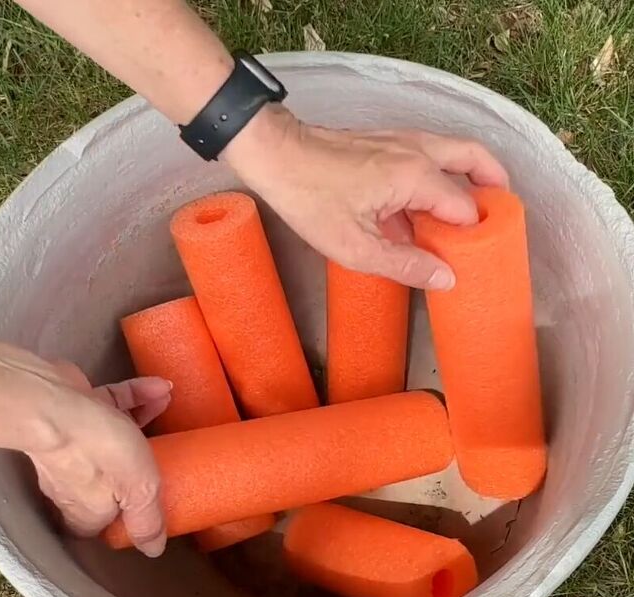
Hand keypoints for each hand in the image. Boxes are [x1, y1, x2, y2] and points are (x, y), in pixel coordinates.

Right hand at [27, 364, 171, 556]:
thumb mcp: (136, 491)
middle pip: (112, 477)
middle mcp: (74, 482)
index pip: (105, 522)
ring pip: (114, 433)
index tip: (153, 498)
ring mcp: (72, 442)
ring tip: (168, 399)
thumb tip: (154, 550)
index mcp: (85, 511)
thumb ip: (146, 520)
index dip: (128, 514)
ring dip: (144, 416)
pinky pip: (109, 403)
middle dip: (142, 457)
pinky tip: (159, 386)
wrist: (52, 401)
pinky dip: (133, 395)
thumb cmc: (99, 451)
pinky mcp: (73, 408)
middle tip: (169, 444)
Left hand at [225, 108, 508, 288]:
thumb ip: (404, 265)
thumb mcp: (354, 247)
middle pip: (475, 160)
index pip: (465, 208)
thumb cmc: (309, 199)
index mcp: (417, 176)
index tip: (476, 255)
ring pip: (453, 152)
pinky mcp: (385, 141)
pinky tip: (423, 209)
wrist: (274, 155)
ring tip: (468, 214)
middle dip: (494, 186)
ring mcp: (401, 140)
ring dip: (468, 179)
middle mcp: (418, 151)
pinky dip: (439, 177)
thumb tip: (447, 279)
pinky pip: (427, 155)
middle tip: (499, 216)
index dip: (475, 233)